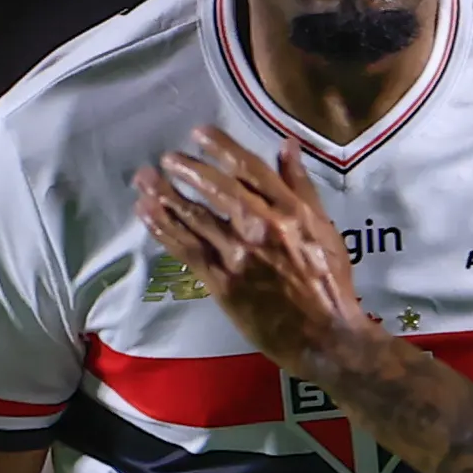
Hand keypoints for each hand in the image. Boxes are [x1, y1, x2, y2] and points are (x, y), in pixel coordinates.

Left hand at [133, 129, 366, 374]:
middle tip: (167, 158)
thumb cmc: (329, 283)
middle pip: (217, 190)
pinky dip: (164, 229)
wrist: (325, 338)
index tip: (199, 133)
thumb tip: (286, 144)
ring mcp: (239, 256)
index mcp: (290, 212)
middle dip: (188, 170)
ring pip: (195, 218)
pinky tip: (147, 214)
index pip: (250, 170)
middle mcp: (262, 228)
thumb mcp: (324, 228)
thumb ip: (301, 185)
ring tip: (143, 180)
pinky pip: (187, 250)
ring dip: (165, 196)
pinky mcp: (222, 283)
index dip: (221, 148)